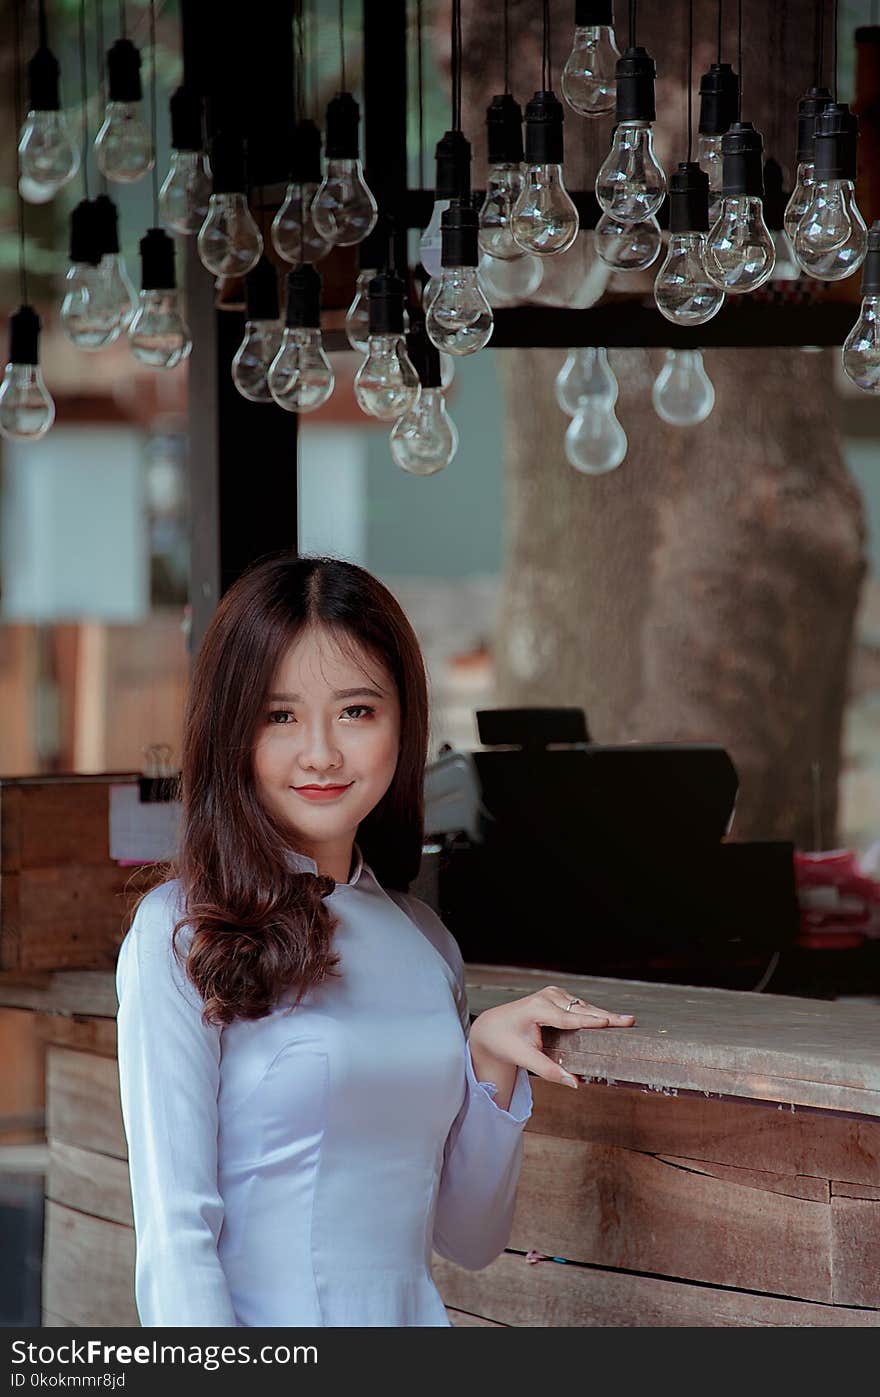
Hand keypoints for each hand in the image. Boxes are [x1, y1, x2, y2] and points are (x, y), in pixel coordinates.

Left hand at [469, 985, 635, 1090]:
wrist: (491, 1028)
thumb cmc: (506, 1042)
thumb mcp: (524, 1059)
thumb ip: (549, 1070)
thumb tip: (574, 1083)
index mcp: (538, 1008)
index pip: (570, 1017)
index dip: (591, 1021)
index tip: (612, 1022)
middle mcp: (547, 996)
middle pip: (582, 1009)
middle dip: (606, 1016)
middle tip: (630, 1021)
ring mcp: (553, 994)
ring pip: (584, 1006)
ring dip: (602, 1014)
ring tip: (625, 1022)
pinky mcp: (557, 996)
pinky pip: (580, 1006)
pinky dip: (594, 1013)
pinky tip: (608, 1021)